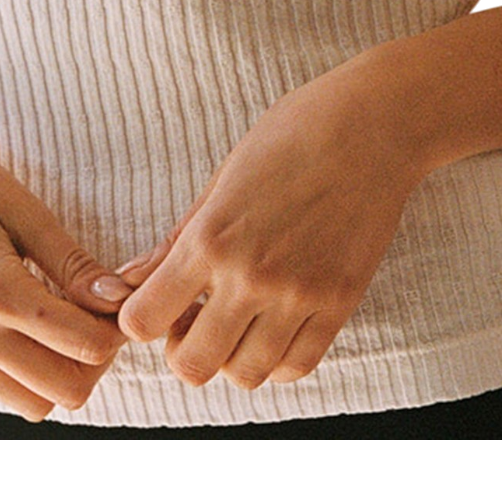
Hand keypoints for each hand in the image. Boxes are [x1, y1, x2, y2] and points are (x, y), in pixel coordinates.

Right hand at [0, 116, 137, 421]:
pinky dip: (28, 374)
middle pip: (64, 390)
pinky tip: (33, 327)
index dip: (116, 328)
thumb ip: (70, 261)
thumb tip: (118, 297)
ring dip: (62, 373)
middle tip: (99, 314)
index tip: (120, 298)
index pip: (83, 346)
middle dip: (96, 359)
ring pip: (31, 404)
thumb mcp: (22, 206)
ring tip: (67, 322)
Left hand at [115, 65, 421, 392]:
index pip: (142, 320)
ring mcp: (298, 295)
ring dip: (233, 357)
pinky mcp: (339, 304)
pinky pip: (298, 366)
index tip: (160, 302)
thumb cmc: (293, 135)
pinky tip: (276, 325)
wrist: (372, 126)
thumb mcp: (223, 176)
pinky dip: (279, 359)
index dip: (142, 319)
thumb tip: (129, 278)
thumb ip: (177, 238)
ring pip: (246, 375)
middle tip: (197, 319)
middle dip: (184, 351)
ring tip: (240, 320)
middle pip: (193, 366)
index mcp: (210, 237)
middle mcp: (250, 276)